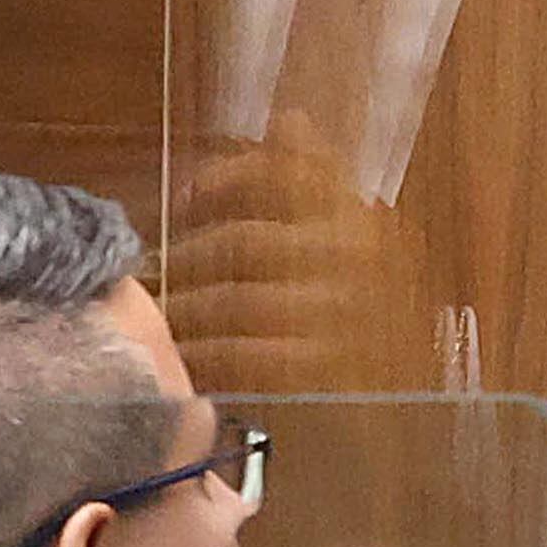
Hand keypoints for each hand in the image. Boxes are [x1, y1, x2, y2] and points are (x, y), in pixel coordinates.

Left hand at [164, 117, 439, 394]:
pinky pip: (241, 354)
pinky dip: (205, 358)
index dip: (228, 180)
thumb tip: (292, 118)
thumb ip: (305, 182)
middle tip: (160, 284)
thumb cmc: (337, 325)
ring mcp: (346, 316)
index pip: (288, 173)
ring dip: (188, 314)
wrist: (385, 428)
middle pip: (245, 242)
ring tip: (170, 328)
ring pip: (235, 299)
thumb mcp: (325, 246)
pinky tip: (192, 367)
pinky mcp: (325, 373)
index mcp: (361, 219)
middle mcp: (361, 259)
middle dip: (188, 263)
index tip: (186, 198)